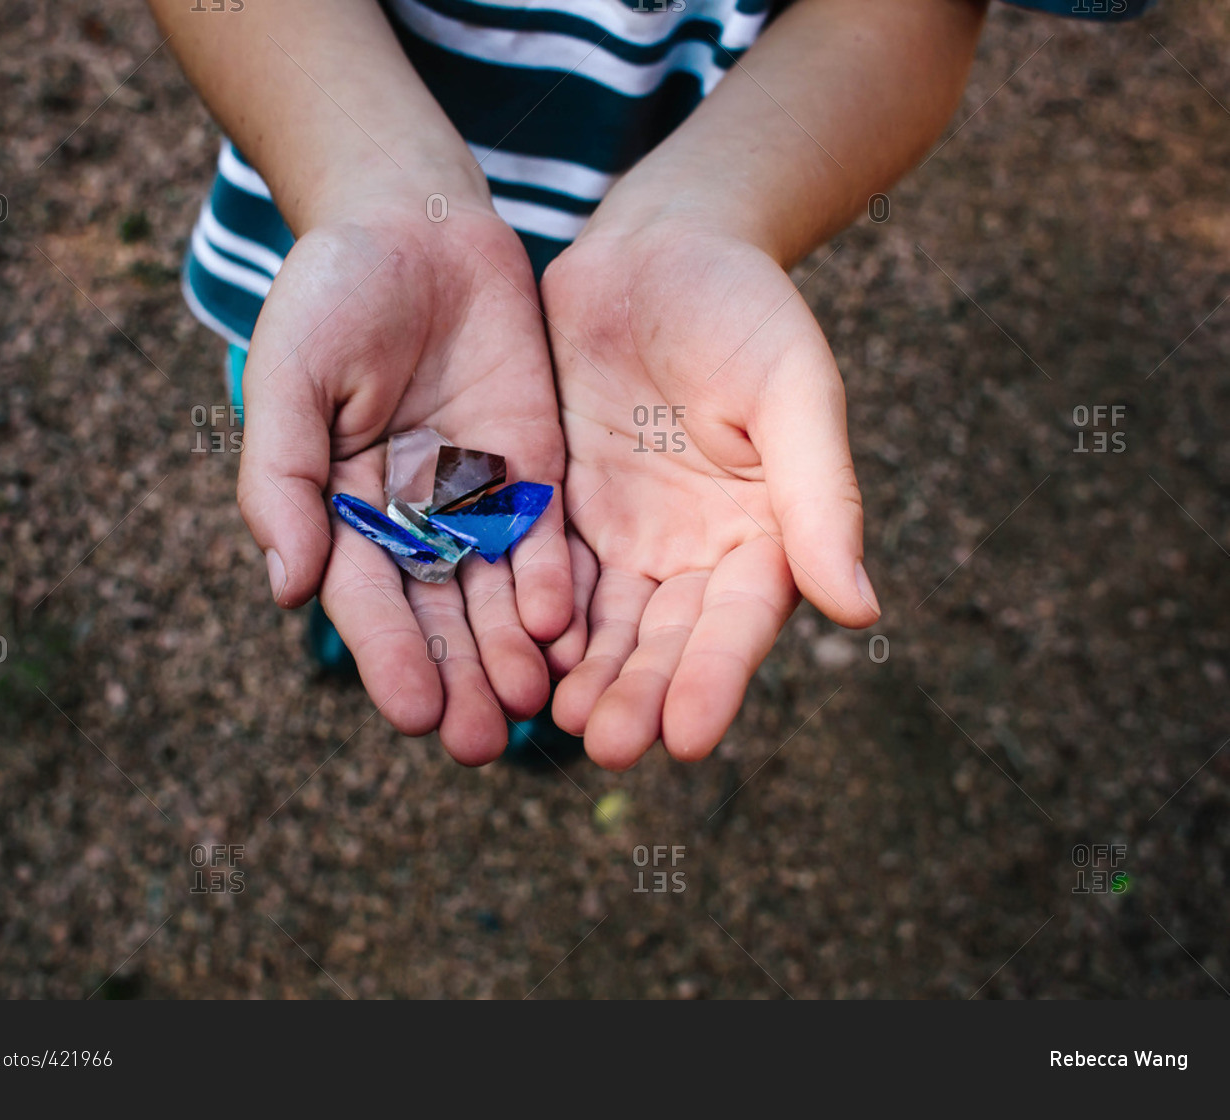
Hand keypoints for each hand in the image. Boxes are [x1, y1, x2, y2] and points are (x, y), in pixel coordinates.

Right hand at [237, 193, 571, 763]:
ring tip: (529, 708)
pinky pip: (544, 534)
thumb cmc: (332, 291)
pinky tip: (562, 628)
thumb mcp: (289, 374)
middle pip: (436, 611)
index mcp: (341, 506)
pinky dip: (550, 581)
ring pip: (493, 589)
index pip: (366, 598)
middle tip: (484, 744)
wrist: (414, 220)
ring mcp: (473, 493)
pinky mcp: (532, 465)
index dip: (388, 654)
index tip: (414, 714)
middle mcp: (408, 516)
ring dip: (509, 651)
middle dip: (458, 675)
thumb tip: (287, 589)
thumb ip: (284, 478)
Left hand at [539, 220, 879, 769]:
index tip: (686, 738)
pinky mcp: (565, 510)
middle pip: (666, 637)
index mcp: (765, 530)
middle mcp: (696, 549)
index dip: (714, 679)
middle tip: (605, 745)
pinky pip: (547, 575)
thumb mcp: (791, 387)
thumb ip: (819, 492)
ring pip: (605, 623)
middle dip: (638, 693)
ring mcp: (628, 534)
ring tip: (557, 726)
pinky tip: (513, 657)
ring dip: (585, 676)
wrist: (655, 248)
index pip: (739, 620)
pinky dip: (535, 619)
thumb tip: (859, 608)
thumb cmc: (742, 306)